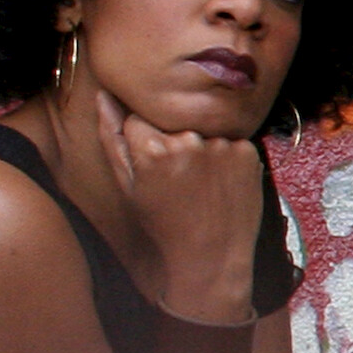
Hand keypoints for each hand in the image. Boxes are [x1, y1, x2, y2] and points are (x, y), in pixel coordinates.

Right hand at [97, 91, 262, 323]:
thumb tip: (104, 94)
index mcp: (152, 147)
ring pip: (203, 129)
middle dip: (173, 141)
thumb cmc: (164, 224)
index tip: (155, 167)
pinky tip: (222, 182)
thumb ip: (112, 136)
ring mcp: (221, 144)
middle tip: (180, 179)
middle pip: (174, 121)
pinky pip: (230, 139)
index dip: (145, 141)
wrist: (211, 257)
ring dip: (202, 148)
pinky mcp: (248, 150)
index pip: (140, 117)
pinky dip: (226, 156)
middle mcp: (188, 140)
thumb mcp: (128, 185)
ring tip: (202, 183)